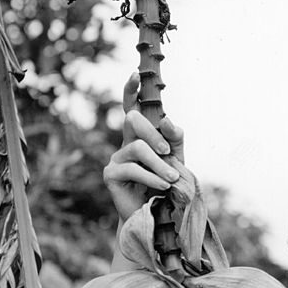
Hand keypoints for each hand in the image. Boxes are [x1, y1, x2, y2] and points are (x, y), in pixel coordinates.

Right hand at [103, 73, 184, 222]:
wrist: (156, 214)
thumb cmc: (166, 183)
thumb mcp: (177, 158)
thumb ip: (175, 138)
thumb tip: (167, 121)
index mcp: (140, 135)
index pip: (131, 107)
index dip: (130, 90)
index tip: (135, 74)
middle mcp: (125, 142)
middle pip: (133, 120)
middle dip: (153, 134)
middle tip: (168, 152)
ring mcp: (116, 157)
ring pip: (138, 148)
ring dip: (159, 164)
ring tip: (172, 179)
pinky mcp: (111, 174)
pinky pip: (133, 169)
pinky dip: (152, 177)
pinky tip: (162, 187)